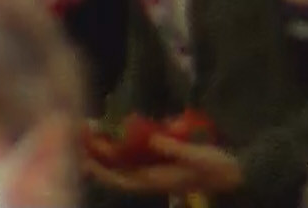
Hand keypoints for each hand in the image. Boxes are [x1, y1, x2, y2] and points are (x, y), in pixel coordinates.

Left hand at [85, 136, 242, 196]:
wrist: (233, 173)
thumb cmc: (216, 167)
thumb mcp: (199, 157)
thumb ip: (175, 149)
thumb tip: (153, 139)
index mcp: (155, 181)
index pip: (119, 179)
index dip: (98, 169)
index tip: (81, 155)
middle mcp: (147, 177)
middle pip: (112, 168)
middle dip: (92, 154)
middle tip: (75, 131)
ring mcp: (149, 168)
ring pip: (117, 160)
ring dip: (100, 146)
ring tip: (85, 126)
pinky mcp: (154, 159)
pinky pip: (128, 153)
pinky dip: (115, 141)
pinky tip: (106, 127)